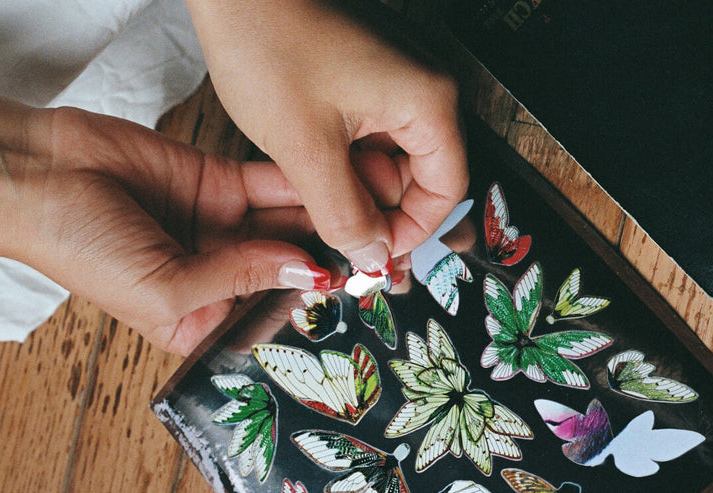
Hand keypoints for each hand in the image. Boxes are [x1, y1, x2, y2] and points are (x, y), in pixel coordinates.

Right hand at [0, 77, 346, 354]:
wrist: (38, 174)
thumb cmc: (79, 249)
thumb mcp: (163, 287)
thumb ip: (238, 278)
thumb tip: (306, 268)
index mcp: (200, 318)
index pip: (267, 314)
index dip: (308, 304)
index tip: (355, 290)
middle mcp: (218, 274)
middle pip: (286, 267)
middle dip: (327, 259)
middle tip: (373, 247)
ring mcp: (222, 226)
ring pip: (286, 222)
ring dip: (322, 218)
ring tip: (366, 214)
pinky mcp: (219, 182)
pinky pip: (270, 184)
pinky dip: (300, 183)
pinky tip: (334, 181)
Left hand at [185, 0, 468, 275]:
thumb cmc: (267, 40)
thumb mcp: (306, 149)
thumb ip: (344, 215)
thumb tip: (372, 257)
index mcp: (427, 101)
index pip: (446, 190)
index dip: (411, 232)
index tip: (374, 255)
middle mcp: (423, 87)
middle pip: (418, 176)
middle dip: (376, 209)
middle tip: (334, 230)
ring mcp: (395, 77)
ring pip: (388, 157)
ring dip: (354, 185)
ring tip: (311, 191)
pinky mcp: (366, 73)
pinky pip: (368, 132)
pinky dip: (343, 158)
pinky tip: (307, 163)